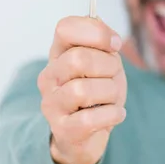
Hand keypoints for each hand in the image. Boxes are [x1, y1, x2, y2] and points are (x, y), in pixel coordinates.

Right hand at [37, 16, 127, 163]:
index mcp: (59, 53)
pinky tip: (115, 114)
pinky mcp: (63, 129)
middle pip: (79, 59)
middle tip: (113, 77)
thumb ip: (101, 42)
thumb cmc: (97, 93)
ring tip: (111, 99)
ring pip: (84, 90)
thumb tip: (104, 29)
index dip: (96, 32)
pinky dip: (112, 115)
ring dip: (111, 93)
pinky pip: (91, 119)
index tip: (115, 45)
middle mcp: (49, 76)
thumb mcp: (104, 62)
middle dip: (108, 67)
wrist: (86, 135)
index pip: (65, 28)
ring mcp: (52, 104)